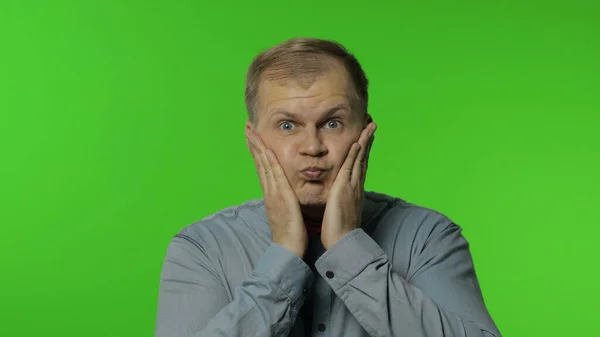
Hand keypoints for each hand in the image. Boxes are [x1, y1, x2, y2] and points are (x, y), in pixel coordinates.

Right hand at [246, 127, 307, 258]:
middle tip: (247, 127)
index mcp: (271, 194)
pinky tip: (267, 149)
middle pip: (259, 162)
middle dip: (253, 144)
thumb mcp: (287, 213)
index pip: (262, 168)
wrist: (287, 249)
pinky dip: (269, 160)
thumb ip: (285, 202)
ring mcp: (272, 193)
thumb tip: (286, 195)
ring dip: (257, 146)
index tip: (253, 138)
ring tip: (251, 131)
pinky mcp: (280, 196)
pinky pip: (274, 174)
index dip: (257, 152)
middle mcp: (269, 191)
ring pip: (263, 165)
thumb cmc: (290, 234)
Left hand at [321, 123, 375, 249]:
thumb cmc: (340, 230)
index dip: (364, 151)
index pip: (360, 166)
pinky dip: (355, 154)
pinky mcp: (345, 188)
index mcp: (354, 190)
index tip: (366, 138)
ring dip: (365, 141)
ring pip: (360, 158)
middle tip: (373, 125)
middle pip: (364, 158)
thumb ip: (341, 201)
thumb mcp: (341, 211)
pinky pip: (351, 166)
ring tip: (370, 126)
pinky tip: (357, 142)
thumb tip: (339, 197)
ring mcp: (353, 186)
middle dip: (368, 141)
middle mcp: (357, 185)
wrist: (343, 241)